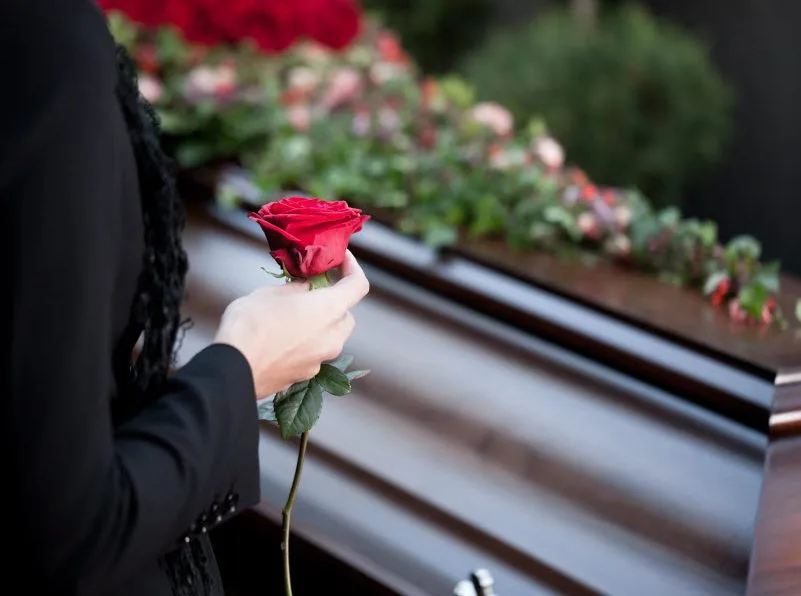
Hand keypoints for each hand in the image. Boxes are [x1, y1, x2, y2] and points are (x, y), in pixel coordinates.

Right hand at [214, 251, 369, 396]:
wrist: (234, 369)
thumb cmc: (251, 324)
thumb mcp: (270, 293)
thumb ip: (295, 289)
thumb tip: (305, 289)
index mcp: (329, 310)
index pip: (358, 285)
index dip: (352, 269)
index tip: (341, 260)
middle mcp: (332, 337)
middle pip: (345, 315)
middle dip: (333, 303)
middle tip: (311, 292)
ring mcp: (321, 360)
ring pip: (330, 337)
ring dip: (319, 325)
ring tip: (291, 317)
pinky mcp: (307, 376)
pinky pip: (314, 354)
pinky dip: (305, 344)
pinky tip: (281, 340)